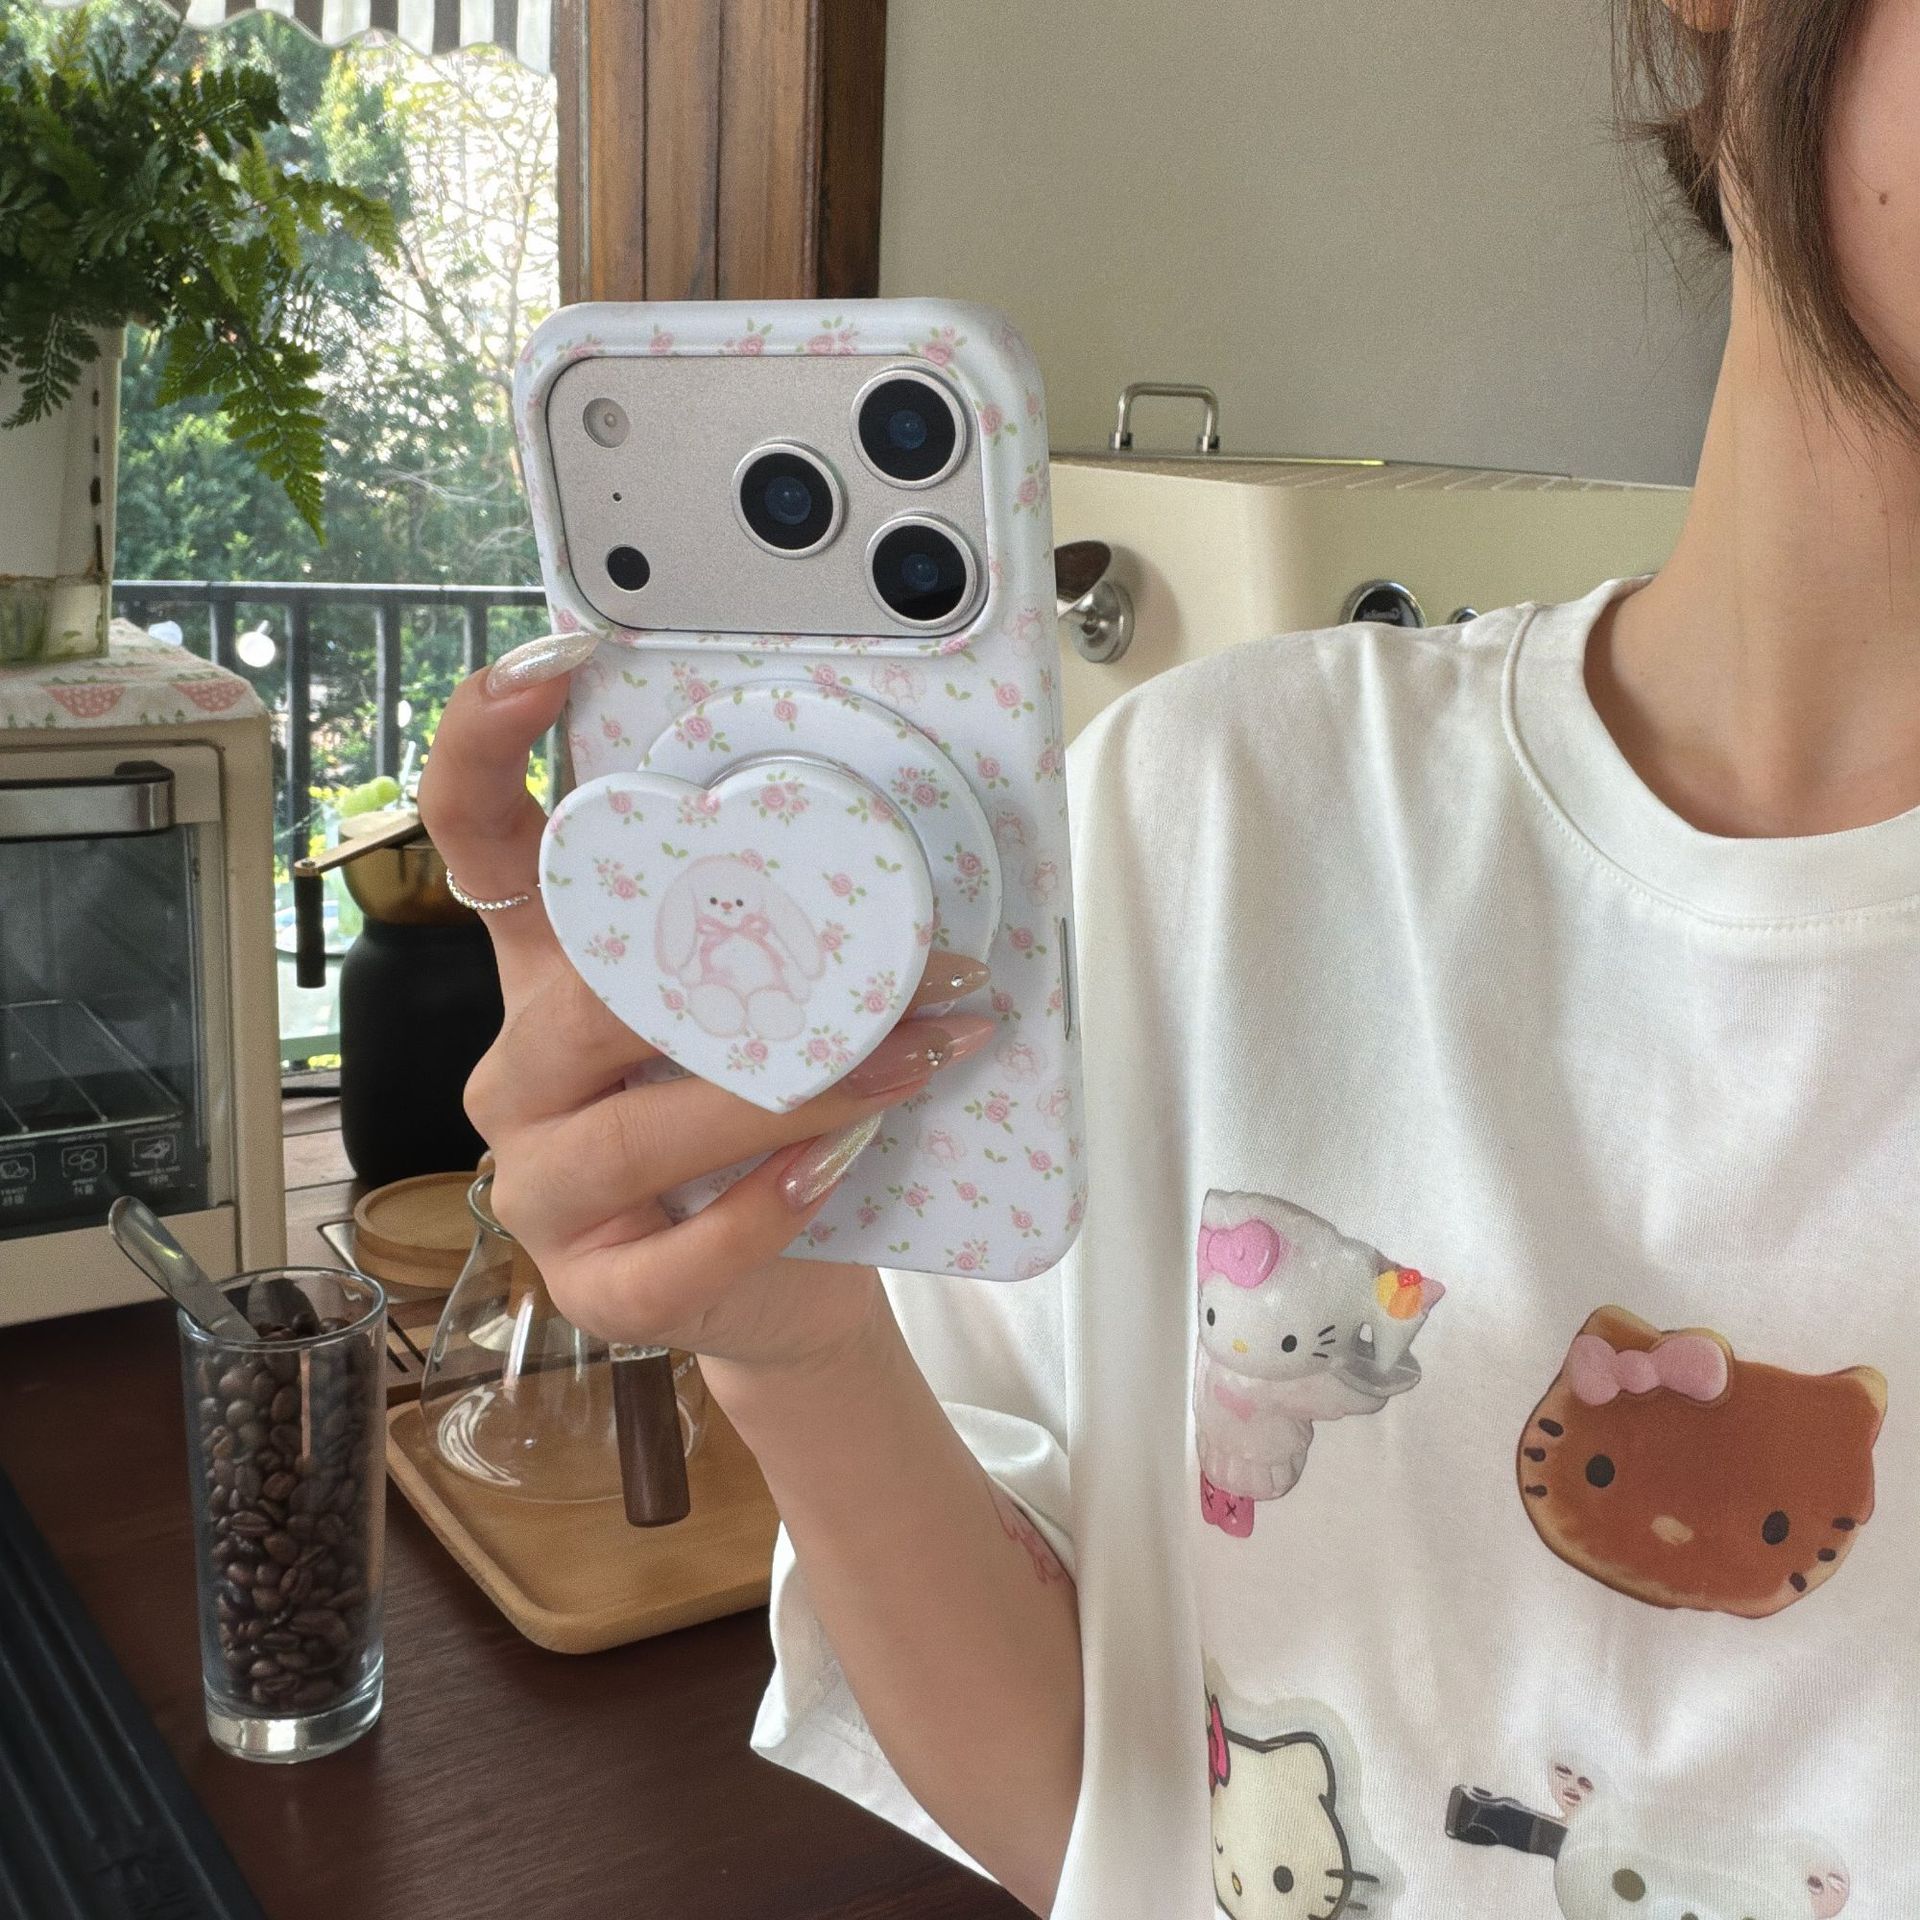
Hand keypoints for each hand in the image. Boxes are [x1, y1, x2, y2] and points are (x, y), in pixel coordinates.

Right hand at [416, 634, 994, 1378]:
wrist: (798, 1277)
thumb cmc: (780, 1116)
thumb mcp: (771, 1004)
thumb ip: (785, 929)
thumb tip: (909, 844)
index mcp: (553, 971)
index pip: (475, 837)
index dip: (485, 741)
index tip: (551, 658)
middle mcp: (524, 1067)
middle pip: (579, 1001)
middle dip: (731, 974)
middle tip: (883, 955)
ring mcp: (542, 1186)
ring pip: (631, 1131)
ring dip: (784, 1094)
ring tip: (901, 1063)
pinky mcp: (595, 1289)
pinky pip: (670, 1252)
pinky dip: (763, 1209)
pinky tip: (832, 1172)